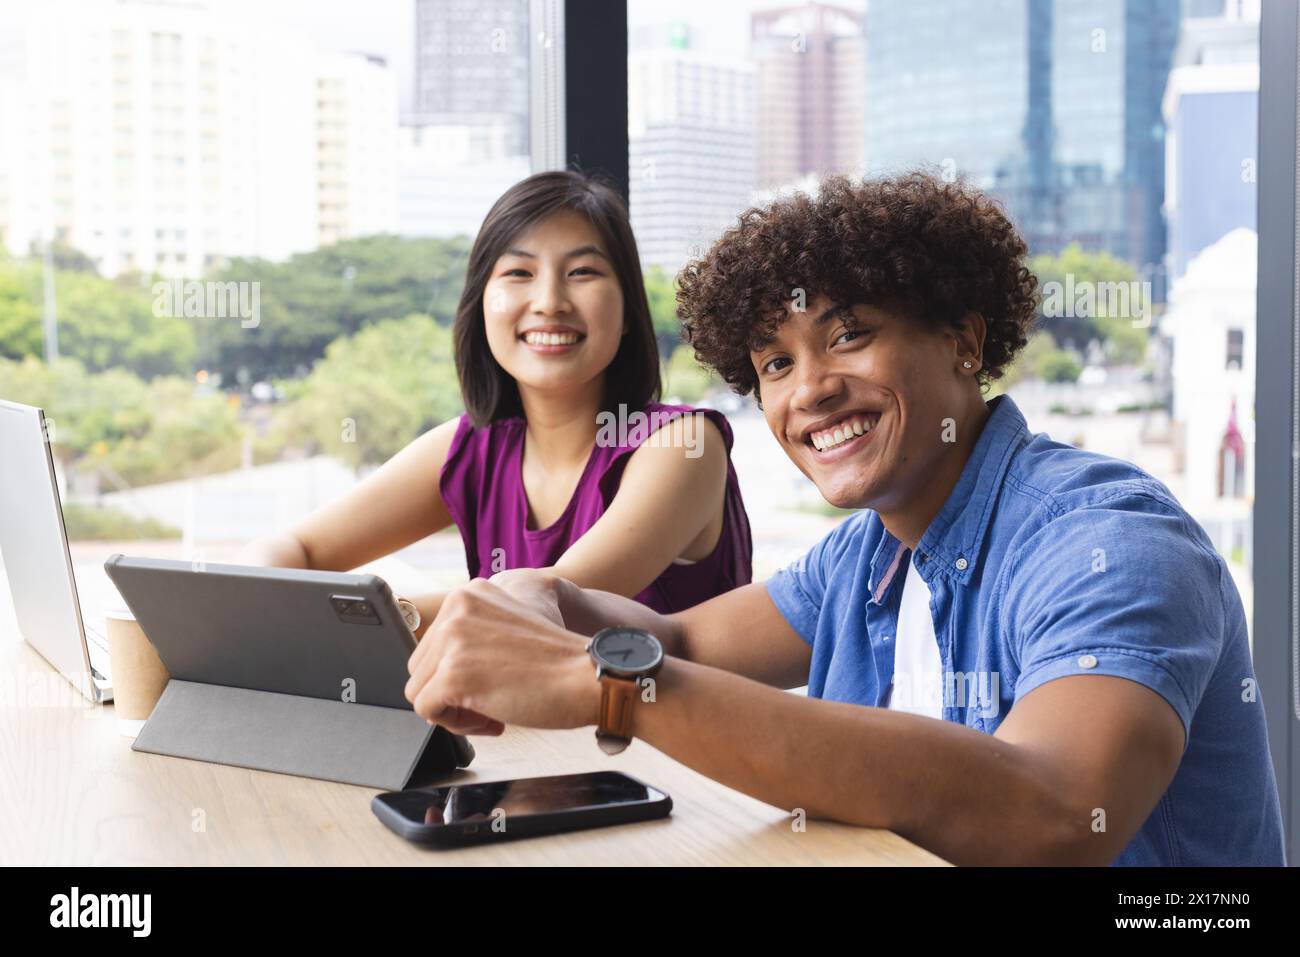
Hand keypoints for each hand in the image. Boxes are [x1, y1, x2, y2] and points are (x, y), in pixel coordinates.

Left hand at [404, 578, 598, 735]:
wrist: (587, 677)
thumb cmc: (557, 663)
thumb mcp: (505, 628)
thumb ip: (470, 635)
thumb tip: (433, 668)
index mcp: (468, 594)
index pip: (432, 643)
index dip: (458, 671)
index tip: (490, 678)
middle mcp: (456, 609)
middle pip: (420, 667)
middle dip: (450, 691)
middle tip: (492, 698)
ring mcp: (452, 641)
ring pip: (419, 691)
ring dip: (453, 709)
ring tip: (492, 709)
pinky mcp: (451, 675)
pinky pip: (429, 712)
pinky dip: (458, 726)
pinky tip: (494, 719)